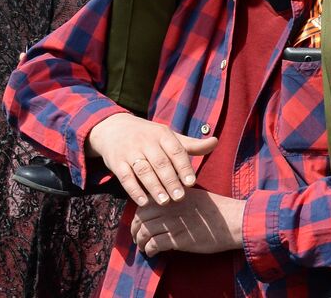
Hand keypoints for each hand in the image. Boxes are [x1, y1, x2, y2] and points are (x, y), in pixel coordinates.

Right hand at [86, 112, 217, 206]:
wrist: (114, 129)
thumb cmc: (149, 137)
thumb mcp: (169, 137)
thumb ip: (191, 144)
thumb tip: (216, 142)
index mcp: (163, 135)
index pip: (176, 151)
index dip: (184, 167)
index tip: (192, 182)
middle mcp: (146, 142)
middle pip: (160, 163)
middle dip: (171, 180)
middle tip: (180, 197)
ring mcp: (130, 152)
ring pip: (143, 171)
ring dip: (154, 187)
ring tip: (165, 202)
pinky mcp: (116, 163)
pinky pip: (125, 178)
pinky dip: (134, 190)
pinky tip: (144, 202)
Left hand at [130, 188, 243, 256]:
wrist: (234, 221)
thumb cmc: (218, 210)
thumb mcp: (197, 197)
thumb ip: (179, 199)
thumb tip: (162, 207)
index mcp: (176, 194)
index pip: (146, 202)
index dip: (138, 214)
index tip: (139, 222)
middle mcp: (172, 206)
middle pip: (141, 217)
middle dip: (134, 229)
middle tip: (137, 238)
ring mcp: (175, 222)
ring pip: (144, 231)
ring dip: (140, 242)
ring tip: (144, 247)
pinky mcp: (179, 238)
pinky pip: (154, 244)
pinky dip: (149, 250)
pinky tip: (153, 252)